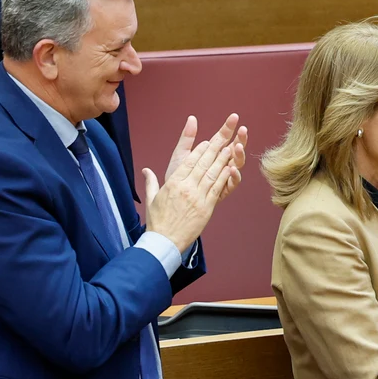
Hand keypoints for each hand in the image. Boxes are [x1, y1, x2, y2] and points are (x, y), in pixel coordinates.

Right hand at [142, 114, 248, 251]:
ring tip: (229, 148)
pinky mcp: (207, 208)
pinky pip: (217, 189)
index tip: (206, 141)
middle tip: (223, 136)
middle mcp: (187, 188)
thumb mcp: (151, 199)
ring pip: (212, 174)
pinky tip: (230, 168)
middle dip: (214, 149)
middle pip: (203, 164)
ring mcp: (198, 197)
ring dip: (222, 160)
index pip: (189, 162)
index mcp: (173, 184)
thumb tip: (146, 170)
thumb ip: (151, 182)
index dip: (199, 150)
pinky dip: (224, 177)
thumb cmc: (157, 222)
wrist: (164, 242)